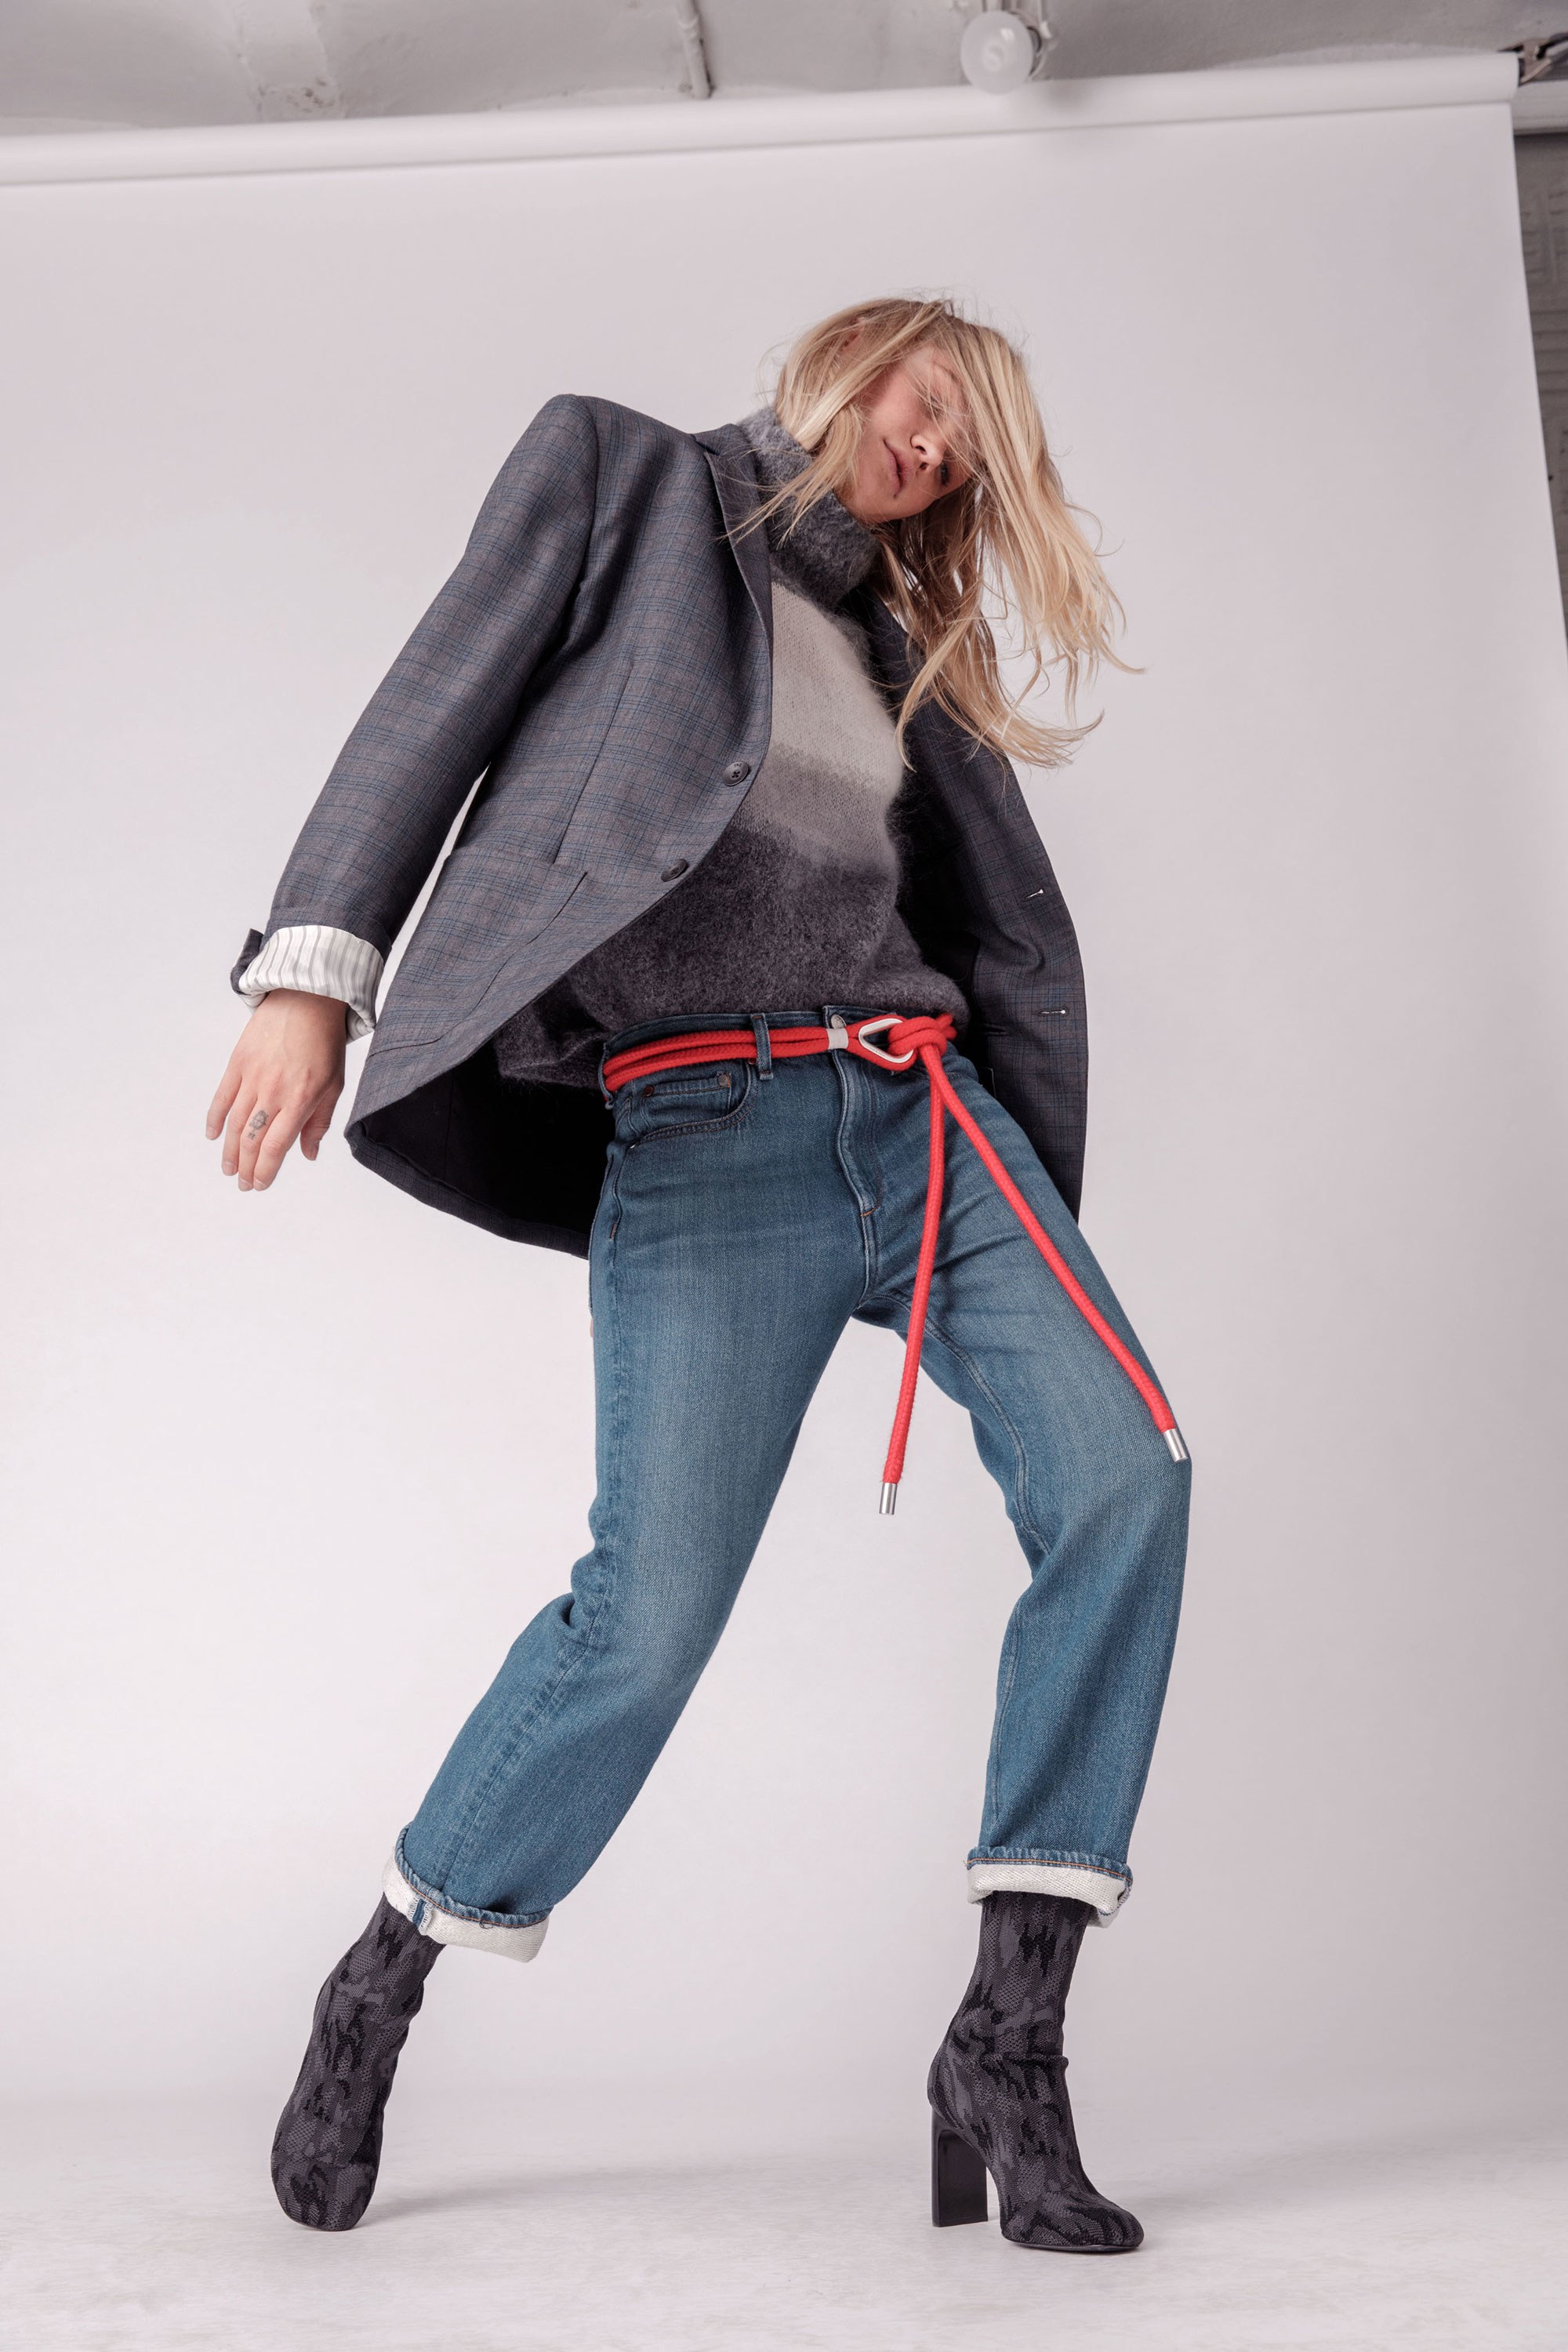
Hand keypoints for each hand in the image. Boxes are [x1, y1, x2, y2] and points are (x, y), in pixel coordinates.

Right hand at [206, 990, 348, 1191]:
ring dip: (229, 1151)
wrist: (306, 1001)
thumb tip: (308, 1154)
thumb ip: (319, 1123)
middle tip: (245, 1183)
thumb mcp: (334, 1085)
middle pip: (251, 1140)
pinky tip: (212, 1136)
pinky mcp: (237, 1063)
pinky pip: (221, 1097)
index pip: (276, 1147)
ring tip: (229, 1169)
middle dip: (246, 1167)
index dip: (266, 1170)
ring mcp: (252, 1077)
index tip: (261, 1184)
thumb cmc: (324, 1043)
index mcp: (300, 1100)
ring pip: (234, 1124)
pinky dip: (214, 1119)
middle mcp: (273, 1092)